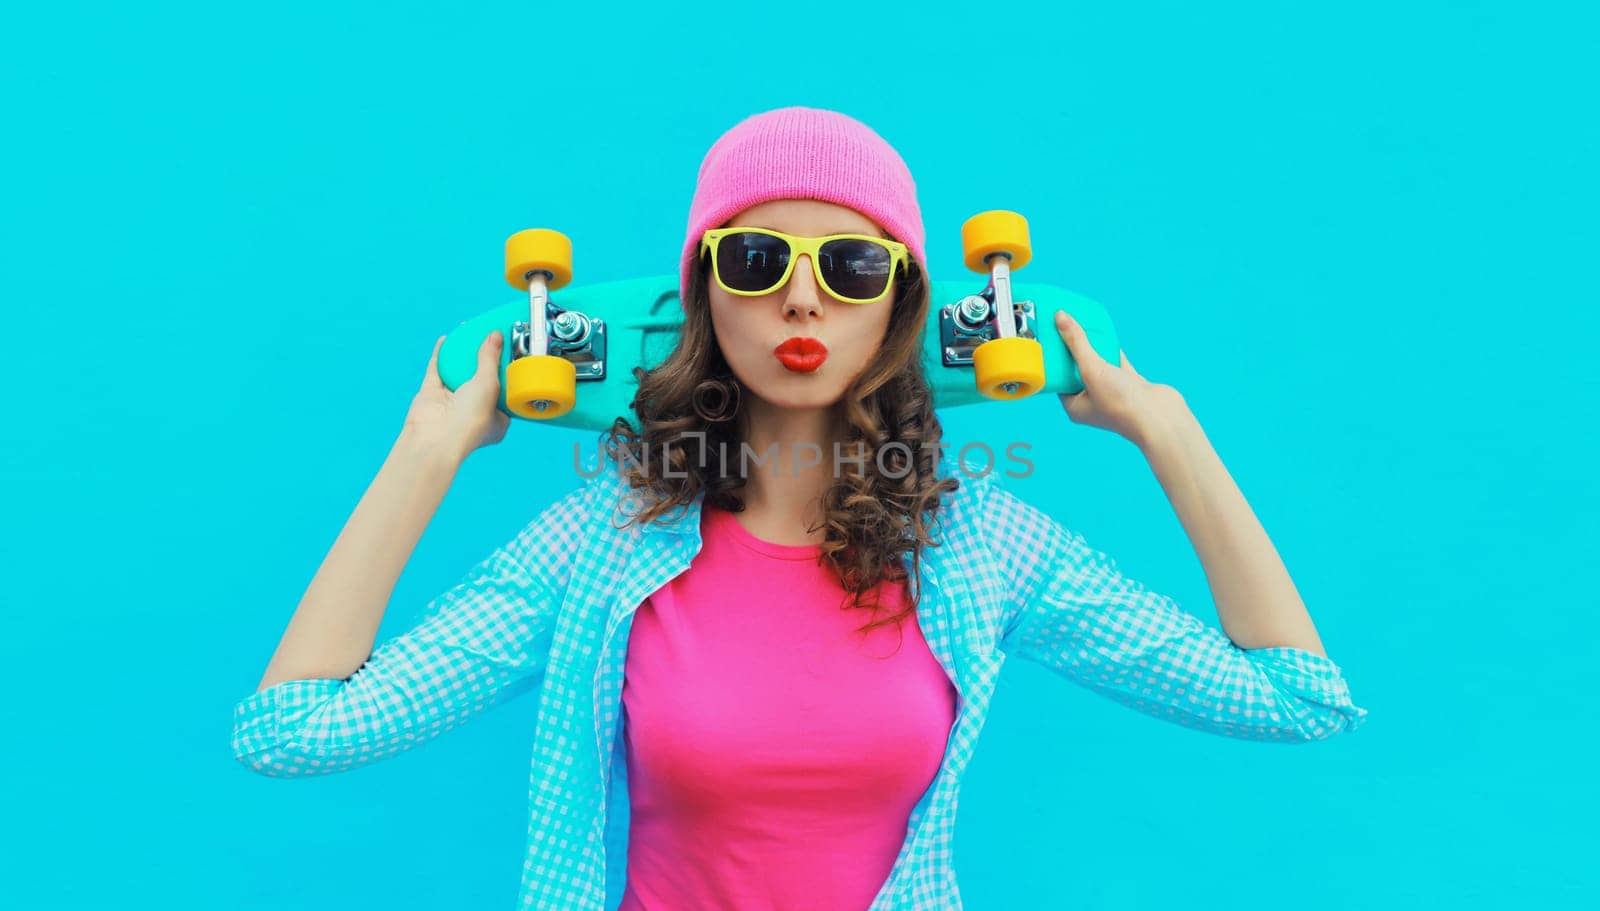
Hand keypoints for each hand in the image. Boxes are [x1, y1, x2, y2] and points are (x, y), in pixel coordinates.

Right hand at [401, 331, 510, 462]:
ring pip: (459, 374)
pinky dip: (441, 355)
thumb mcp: (489, 384)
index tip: (511, 355)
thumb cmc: (470, 421)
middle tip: (492, 340)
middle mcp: (475, 412)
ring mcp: (452, 403)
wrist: (434, 438)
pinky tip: (446, 340)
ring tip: (471, 335)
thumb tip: (495, 336)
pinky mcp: (433, 396)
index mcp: (497, 419)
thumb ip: (491, 359)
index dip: (508, 375)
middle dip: (485, 361)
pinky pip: (437, 371)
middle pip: (482, 380)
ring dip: (463, 356)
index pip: (506, 393)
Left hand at [1053, 310, 1186, 449]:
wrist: (1160, 418)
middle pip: (1077, 370)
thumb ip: (1077, 343)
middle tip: (1062, 327)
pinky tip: (1106, 333)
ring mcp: (1112, 392)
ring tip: (1081, 325)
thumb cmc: (1121, 404)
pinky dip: (1112, 349)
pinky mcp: (1130, 384)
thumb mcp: (1092, 369)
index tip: (1048, 339)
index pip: (1058, 379)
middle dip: (1072, 350)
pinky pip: (1117, 362)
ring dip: (1092, 347)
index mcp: (1075, 405)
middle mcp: (1092, 400)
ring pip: (1098, 364)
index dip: (1053, 360)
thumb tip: (1060, 318)